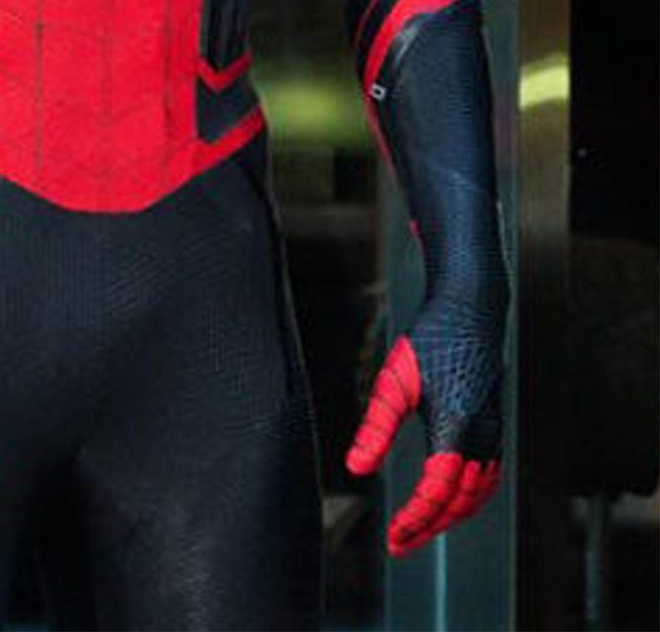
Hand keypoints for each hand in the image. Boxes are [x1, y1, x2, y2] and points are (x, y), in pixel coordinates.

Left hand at [346, 291, 503, 555]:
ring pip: (478, 493)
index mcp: (455, 427)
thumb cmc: (431, 338)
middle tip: (401, 544)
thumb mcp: (395, 381)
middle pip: (459, 501)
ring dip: (451, 517)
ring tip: (420, 529)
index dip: (416, 520)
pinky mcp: (495, 425)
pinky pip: (489, 476)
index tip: (394, 538)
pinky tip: (450, 499)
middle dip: (430, 528)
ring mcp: (493, 431)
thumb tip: (357, 468)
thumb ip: (377, 429)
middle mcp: (481, 435)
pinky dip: (470, 499)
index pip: (437, 491)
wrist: (471, 307)